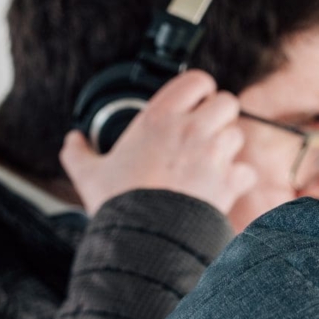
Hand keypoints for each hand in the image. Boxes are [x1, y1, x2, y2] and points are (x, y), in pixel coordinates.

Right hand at [59, 69, 256, 217]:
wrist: (145, 238)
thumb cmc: (119, 203)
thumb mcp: (88, 173)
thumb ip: (79, 152)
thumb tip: (73, 141)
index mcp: (159, 117)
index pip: (197, 80)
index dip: (199, 89)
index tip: (192, 102)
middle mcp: (191, 130)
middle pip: (226, 102)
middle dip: (219, 115)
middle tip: (204, 131)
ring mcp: (214, 154)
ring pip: (237, 134)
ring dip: (227, 146)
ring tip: (209, 161)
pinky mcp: (228, 182)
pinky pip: (245, 171)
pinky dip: (237, 179)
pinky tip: (221, 186)